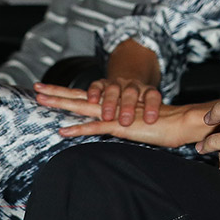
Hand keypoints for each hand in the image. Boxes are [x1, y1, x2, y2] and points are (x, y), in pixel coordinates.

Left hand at [33, 84, 209, 147]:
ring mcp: (117, 113)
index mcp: (116, 103)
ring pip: (84, 105)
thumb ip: (123, 122)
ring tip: (42, 100)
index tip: (50, 91)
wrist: (181, 122)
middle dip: (58, 92)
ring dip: (62, 103)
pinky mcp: (122, 125)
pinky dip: (78, 129)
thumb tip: (115, 125)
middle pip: (81, 95)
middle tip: (37, 88)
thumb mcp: (137, 122)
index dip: (68, 93)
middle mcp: (114, 104)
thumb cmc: (162, 124)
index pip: (88, 95)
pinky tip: (63, 131)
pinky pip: (96, 126)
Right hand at [96, 39, 164, 123]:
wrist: (128, 80)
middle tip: (126, 121)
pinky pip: (97, 85)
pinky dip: (94, 92)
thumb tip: (179, 134)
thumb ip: (162, 118)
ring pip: (114, 90)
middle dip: (128, 107)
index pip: (153, 96)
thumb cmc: (141, 103)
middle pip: (132, 93)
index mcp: (147, 91)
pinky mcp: (102, 83)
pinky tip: (92, 100)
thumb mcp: (153, 108)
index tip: (151, 120)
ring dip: (110, 103)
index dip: (152, 107)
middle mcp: (133, 86)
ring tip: (107, 117)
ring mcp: (117, 83)